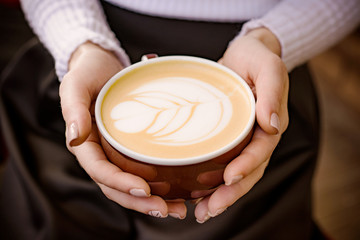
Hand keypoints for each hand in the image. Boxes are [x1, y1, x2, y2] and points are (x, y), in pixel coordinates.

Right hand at [59, 42, 186, 218]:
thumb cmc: (87, 72)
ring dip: (151, 200)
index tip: (144, 189)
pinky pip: (142, 170)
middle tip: (167, 209)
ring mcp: (115, 152)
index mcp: (85, 143)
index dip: (120, 183)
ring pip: (131, 184)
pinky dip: (159, 183)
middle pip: (117, 187)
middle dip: (140, 202)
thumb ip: (73, 109)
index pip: (100, 171)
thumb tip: (75, 138)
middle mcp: (100, 153)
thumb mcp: (76, 84)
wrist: (101, 64)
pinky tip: (178, 188)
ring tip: (178, 208)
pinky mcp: (130, 148)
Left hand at [194, 28, 288, 222]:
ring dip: (220, 195)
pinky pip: (220, 164)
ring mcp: (240, 140)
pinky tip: (193, 195)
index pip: (261, 150)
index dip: (248, 165)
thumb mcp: (268, 67)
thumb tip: (272, 124)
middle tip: (210, 209)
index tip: (230, 177)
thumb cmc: (256, 59)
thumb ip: (273, 90)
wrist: (244, 55)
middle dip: (231, 192)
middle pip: (248, 171)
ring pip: (234, 174)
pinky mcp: (224, 139)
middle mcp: (255, 137)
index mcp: (269, 123)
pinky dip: (209, 182)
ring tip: (201, 212)